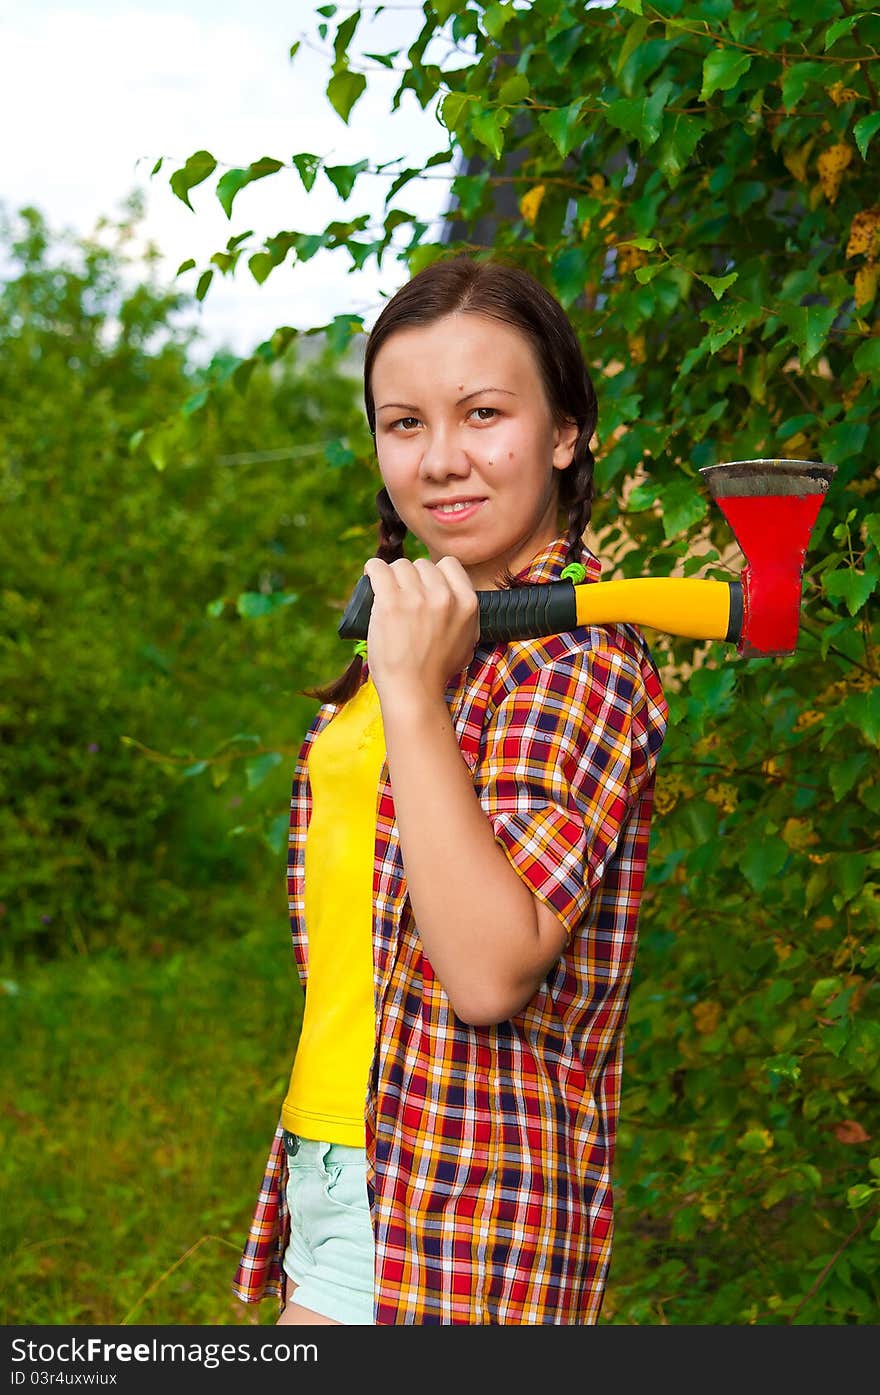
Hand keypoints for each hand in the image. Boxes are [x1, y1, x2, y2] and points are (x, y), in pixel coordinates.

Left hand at [361, 555, 479, 701]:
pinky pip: (378, 568)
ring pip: (400, 566)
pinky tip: (370, 576)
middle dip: (411, 578)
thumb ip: (465, 617)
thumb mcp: (467, 642)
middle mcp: (444, 596)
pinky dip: (372, 570)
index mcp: (467, 602)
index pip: (448, 564)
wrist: (414, 691)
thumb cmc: (437, 671)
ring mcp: (416, 597)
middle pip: (422, 565)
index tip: (422, 587)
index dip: (434, 574)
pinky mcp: (390, 602)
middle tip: (402, 598)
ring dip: (391, 577)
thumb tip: (455, 598)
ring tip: (386, 594)